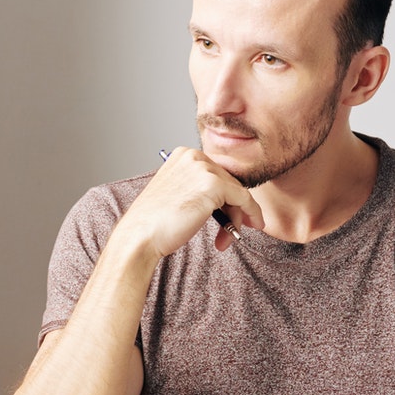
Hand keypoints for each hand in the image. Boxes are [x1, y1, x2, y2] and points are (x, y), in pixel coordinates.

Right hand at [118, 147, 262, 256]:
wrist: (140, 236)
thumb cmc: (154, 223)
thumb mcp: (178, 195)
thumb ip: (198, 189)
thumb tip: (230, 198)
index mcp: (182, 155)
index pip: (216, 173)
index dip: (225, 199)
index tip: (229, 217)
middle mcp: (193, 156)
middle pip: (228, 182)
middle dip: (232, 210)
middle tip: (227, 234)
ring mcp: (204, 169)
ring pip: (237, 192)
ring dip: (237, 218)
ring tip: (225, 240)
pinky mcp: (214, 185)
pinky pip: (245, 199)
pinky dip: (253, 213)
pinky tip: (254, 225)